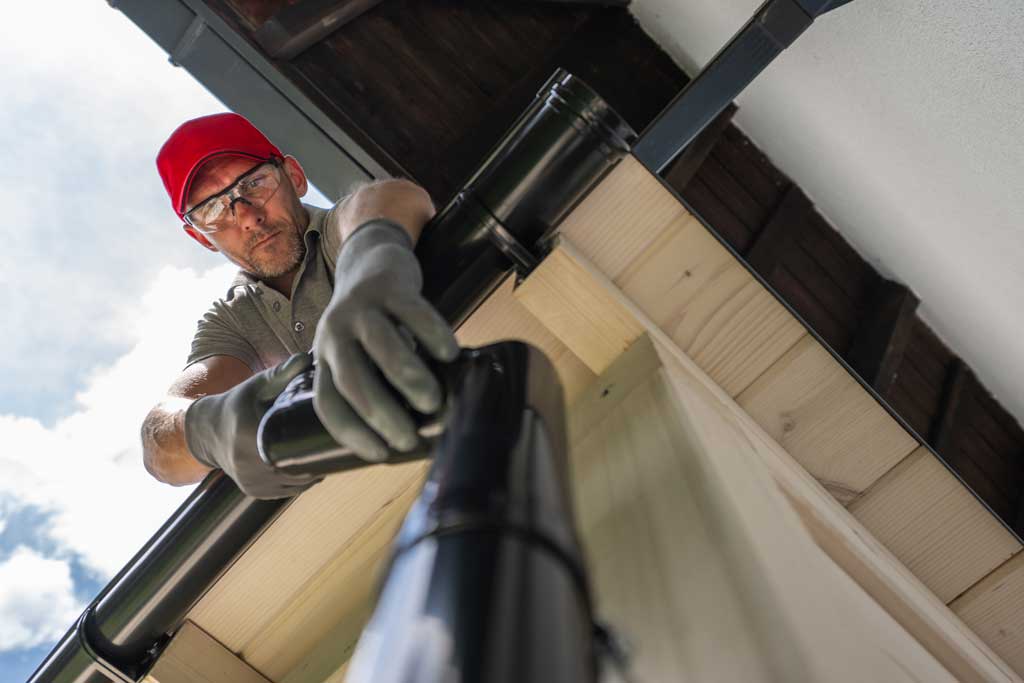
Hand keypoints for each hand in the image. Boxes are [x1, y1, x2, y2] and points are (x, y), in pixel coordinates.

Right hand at [184, 354, 321, 498]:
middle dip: (320, 456)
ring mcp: (251, 482)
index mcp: (249, 435)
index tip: (332, 434)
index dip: (317, 444)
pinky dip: (301, 479)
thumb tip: (308, 358)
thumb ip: (282, 373)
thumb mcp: (256, 386)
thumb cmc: (237, 404)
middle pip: (300, 467)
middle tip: (337, 441)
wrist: (206, 432)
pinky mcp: (254, 492)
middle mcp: (247, 464)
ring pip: (297, 482)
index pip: (295, 447)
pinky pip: (288, 490)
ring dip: (313, 469)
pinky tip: (308, 464)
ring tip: (324, 451)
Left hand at [313, 219, 458, 461]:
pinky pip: (412, 312)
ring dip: (408, 379)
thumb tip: (418, 432)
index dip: (351, 432)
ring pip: (382, 345)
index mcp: (325, 359)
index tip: (380, 454)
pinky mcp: (388, 287)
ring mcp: (360, 308)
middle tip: (408, 439)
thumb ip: (380, 383)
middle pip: (352, 378)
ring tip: (432, 402)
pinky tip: (449, 354)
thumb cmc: (373, 324)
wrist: (371, 259)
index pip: (328, 402)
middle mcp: (334, 334)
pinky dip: (432, 335)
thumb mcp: (360, 353)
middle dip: (380, 414)